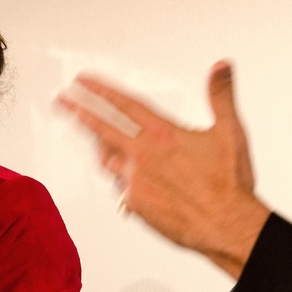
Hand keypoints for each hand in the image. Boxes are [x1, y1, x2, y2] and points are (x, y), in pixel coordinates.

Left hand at [57, 61, 271, 277]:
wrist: (227, 225)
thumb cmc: (230, 182)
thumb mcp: (230, 131)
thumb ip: (220, 96)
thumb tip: (221, 66)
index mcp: (163, 133)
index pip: (124, 105)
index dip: (101, 90)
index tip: (82, 81)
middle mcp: (143, 155)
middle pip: (101, 128)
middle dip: (78, 112)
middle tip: (61, 102)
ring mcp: (136, 181)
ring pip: (107, 159)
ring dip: (99, 147)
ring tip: (93, 140)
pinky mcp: (136, 204)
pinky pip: (120, 188)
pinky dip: (121, 180)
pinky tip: (124, 181)